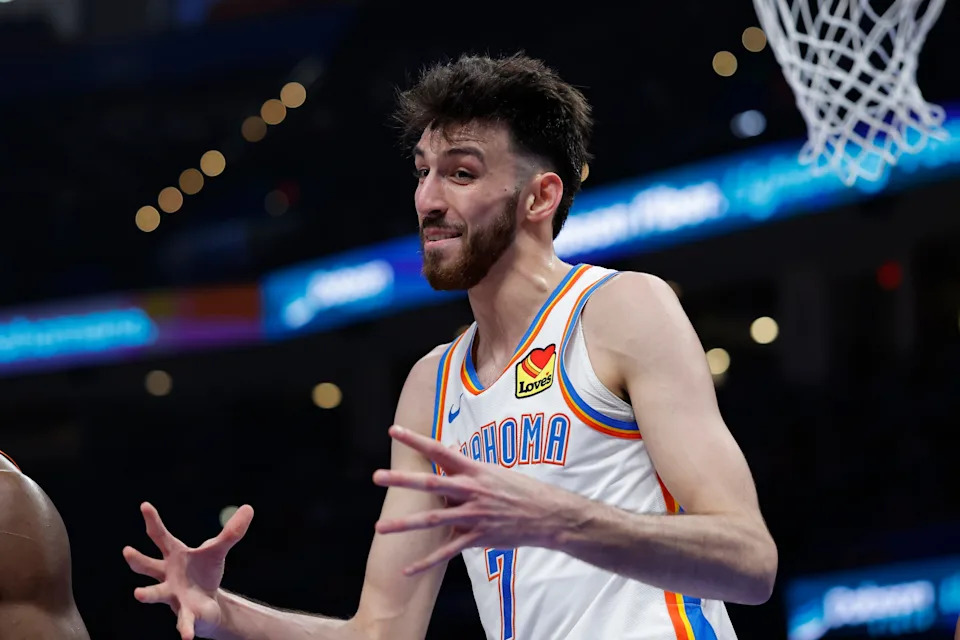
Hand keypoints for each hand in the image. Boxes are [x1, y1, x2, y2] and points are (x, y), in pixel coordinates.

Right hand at [123, 502, 253, 639]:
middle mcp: (167, 575)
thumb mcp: (217, 550)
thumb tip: (248, 508)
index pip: (161, 536)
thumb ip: (231, 532)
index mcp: (174, 556)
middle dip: (137, 560)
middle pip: (148, 566)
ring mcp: (172, 595)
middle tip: (127, 551)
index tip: (144, 505)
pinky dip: (185, 629)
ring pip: (156, 593)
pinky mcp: (185, 613)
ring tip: (138, 594)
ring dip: (147, 594)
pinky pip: (184, 622)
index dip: (153, 521)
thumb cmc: (204, 572)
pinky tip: (186, 637)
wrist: (206, 603)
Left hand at [372, 425, 581, 574]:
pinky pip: (447, 552)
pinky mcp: (478, 537)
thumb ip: (468, 467)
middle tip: (377, 476)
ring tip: (379, 527)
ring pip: (433, 520)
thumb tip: (450, 451)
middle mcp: (471, 490)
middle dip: (403, 480)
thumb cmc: (521, 490)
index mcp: (474, 470)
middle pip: (431, 484)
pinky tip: (408, 570)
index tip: (394, 431)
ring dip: (404, 525)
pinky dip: (426, 563)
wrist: (548, 516)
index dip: (417, 440)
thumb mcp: (495, 471)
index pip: (440, 451)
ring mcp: (474, 515)